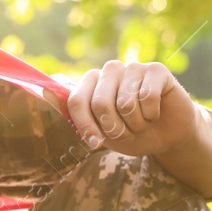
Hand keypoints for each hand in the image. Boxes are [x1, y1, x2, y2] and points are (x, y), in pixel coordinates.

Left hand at [65, 60, 199, 158]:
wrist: (167, 137)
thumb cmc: (131, 132)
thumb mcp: (100, 132)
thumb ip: (74, 113)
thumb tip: (44, 90)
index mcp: (91, 82)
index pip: (76, 100)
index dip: (85, 126)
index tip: (95, 143)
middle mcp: (110, 70)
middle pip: (100, 103)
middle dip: (115, 128)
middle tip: (127, 132)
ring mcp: (133, 67)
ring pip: (125, 103)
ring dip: (136, 124)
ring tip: (142, 122)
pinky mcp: (156, 70)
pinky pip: (147, 96)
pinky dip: (152, 114)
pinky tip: (156, 113)